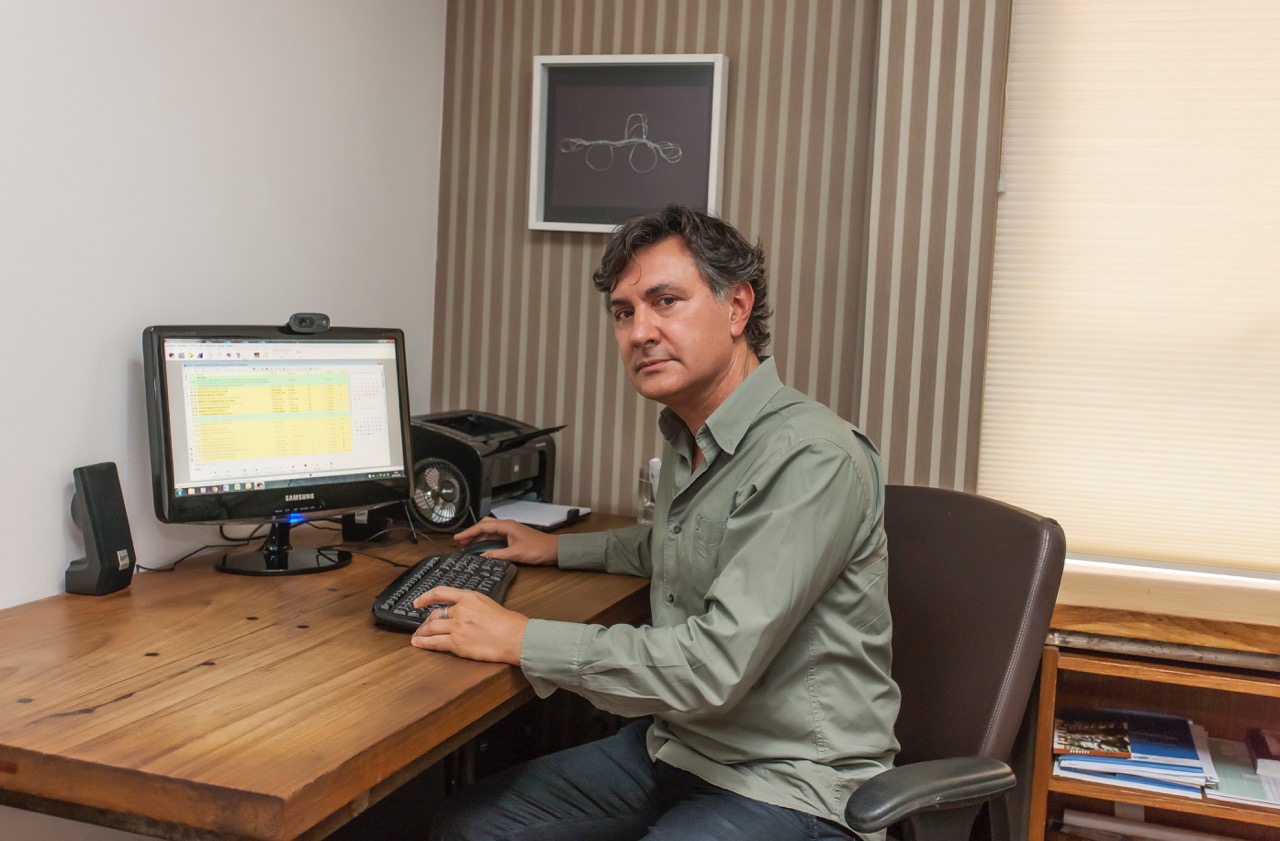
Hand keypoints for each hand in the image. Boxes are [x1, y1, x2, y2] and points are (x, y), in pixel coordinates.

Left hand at [410, 586, 529, 663]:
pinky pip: (434, 643)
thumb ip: (471, 605)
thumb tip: (460, 611)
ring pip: (431, 628)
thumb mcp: (488, 603)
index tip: (417, 602)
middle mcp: (460, 610)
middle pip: (434, 614)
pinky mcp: (457, 643)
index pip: (440, 592)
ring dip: (422, 632)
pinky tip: (418, 643)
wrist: (515, 637)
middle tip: (422, 627)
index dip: (425, 597)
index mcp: (469, 597)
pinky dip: (423, 643)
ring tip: (418, 636)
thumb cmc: (508, 623)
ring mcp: (457, 627)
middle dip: (425, 622)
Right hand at [454, 517, 557, 564]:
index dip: (469, 532)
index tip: (458, 538)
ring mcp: (510, 531)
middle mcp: (507, 526)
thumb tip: (482, 557)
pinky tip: (482, 548)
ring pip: (490, 531)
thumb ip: (497, 555)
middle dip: (472, 533)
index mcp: (507, 526)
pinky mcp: (513, 537)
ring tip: (468, 545)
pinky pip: (496, 537)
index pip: (483, 527)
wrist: (553, 549)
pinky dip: (487, 541)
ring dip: (479, 537)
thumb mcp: (515, 554)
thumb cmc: (538, 549)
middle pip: (485, 526)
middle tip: (461, 541)